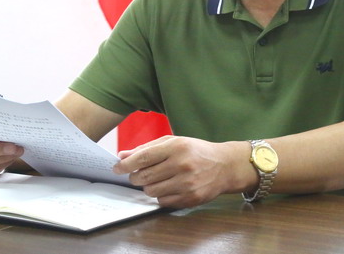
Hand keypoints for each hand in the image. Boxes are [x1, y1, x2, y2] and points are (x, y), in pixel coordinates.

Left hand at [113, 136, 252, 207]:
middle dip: (135, 177)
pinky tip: (169, 187)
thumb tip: (123, 156)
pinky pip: (163, 201)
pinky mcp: (190, 198)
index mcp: (177, 147)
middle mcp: (182, 165)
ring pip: (151, 191)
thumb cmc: (197, 151)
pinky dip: (161, 195)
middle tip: (137, 175)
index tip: (117, 168)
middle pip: (144, 177)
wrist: (225, 166)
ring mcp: (187, 183)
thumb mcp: (175, 142)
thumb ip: (148, 148)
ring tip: (156, 179)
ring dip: (148, 187)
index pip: (143, 158)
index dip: (126, 165)